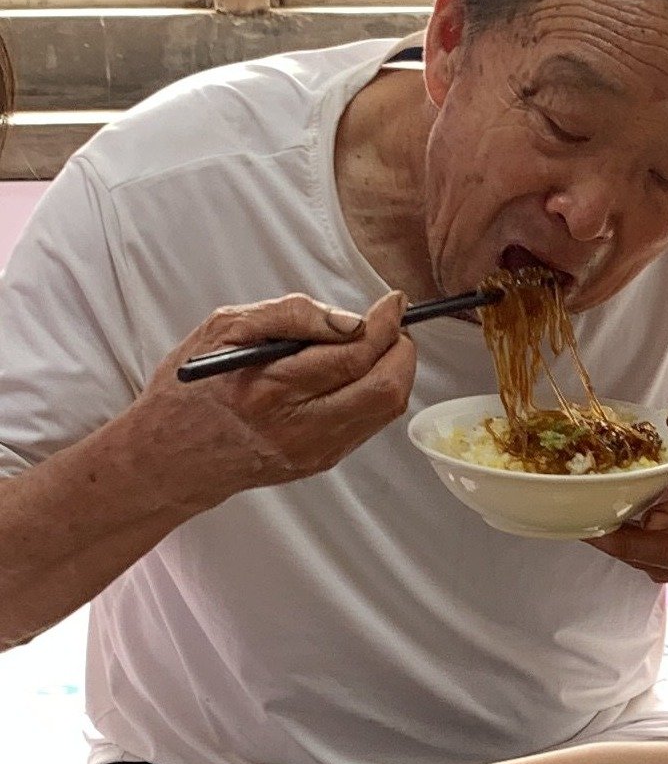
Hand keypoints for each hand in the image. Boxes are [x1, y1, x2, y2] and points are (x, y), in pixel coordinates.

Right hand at [134, 292, 416, 507]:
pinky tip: (357, 375)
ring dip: (395, 370)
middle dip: (400, 348)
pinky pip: (371, 423)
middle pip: (383, 387)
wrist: (171, 455)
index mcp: (268, 387)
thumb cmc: (192, 386)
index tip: (392, 302)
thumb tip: (350, 320)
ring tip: (375, 346)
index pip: (352, 355)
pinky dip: (377, 392)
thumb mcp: (223, 330)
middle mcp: (298, 425)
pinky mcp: (322, 461)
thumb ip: (289, 316)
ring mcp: (315, 449)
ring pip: (386, 408)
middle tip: (390, 325)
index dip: (384, 325)